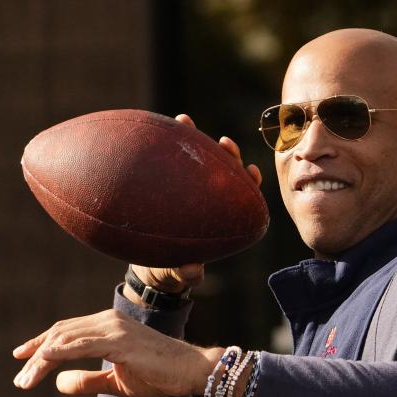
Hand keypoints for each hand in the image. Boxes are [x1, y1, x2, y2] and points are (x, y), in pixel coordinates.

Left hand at [12, 309, 224, 396]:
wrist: (191, 371)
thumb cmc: (159, 375)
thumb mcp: (115, 382)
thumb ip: (88, 381)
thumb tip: (58, 383)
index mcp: (108, 326)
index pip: (66, 332)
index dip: (41, 344)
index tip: (21, 358)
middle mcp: (108, 321)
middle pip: (60, 334)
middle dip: (35, 355)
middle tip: (19, 378)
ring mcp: (114, 329)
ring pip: (65, 340)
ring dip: (41, 360)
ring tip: (25, 380)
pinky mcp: (120, 342)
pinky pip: (82, 346)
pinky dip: (59, 352)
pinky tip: (43, 361)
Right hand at [126, 115, 262, 301]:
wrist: (146, 270)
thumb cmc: (169, 271)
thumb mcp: (178, 275)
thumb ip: (186, 274)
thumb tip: (193, 272)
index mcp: (218, 219)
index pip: (240, 196)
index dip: (248, 182)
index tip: (250, 170)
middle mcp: (205, 201)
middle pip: (221, 172)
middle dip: (227, 155)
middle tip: (224, 142)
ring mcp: (184, 192)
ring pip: (193, 161)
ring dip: (191, 140)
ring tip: (184, 121)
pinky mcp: (162, 187)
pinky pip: (163, 164)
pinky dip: (161, 147)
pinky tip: (152, 129)